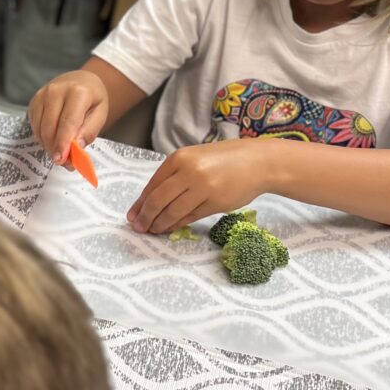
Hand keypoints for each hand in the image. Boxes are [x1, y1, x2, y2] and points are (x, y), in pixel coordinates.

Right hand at [29, 69, 109, 164]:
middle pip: (50, 127)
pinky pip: (34, 125)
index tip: (61, 159)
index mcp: (78, 92)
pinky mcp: (34, 101)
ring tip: (59, 152)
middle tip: (63, 162)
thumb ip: (88, 131)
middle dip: (54, 148)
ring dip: (47, 145)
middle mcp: (56, 90)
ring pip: (40, 128)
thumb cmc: (92, 99)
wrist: (81, 81)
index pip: (68, 122)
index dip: (63, 143)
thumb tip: (76, 148)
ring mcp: (42, 94)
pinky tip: (52, 140)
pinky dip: (42, 137)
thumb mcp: (100, 114)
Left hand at [127, 139, 268, 234]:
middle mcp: (189, 172)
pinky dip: (177, 224)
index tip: (132, 216)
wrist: (257, 162)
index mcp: (178, 158)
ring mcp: (203, 188)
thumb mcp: (193, 160)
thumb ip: (172, 177)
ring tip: (153, 230)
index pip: (152, 185)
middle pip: (158, 200)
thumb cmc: (221, 161)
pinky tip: (170, 228)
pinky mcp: (216, 203)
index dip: (140, 204)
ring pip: (173, 211)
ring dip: (160, 224)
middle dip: (145, 217)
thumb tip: (148, 202)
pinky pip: (190, 217)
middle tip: (138, 228)